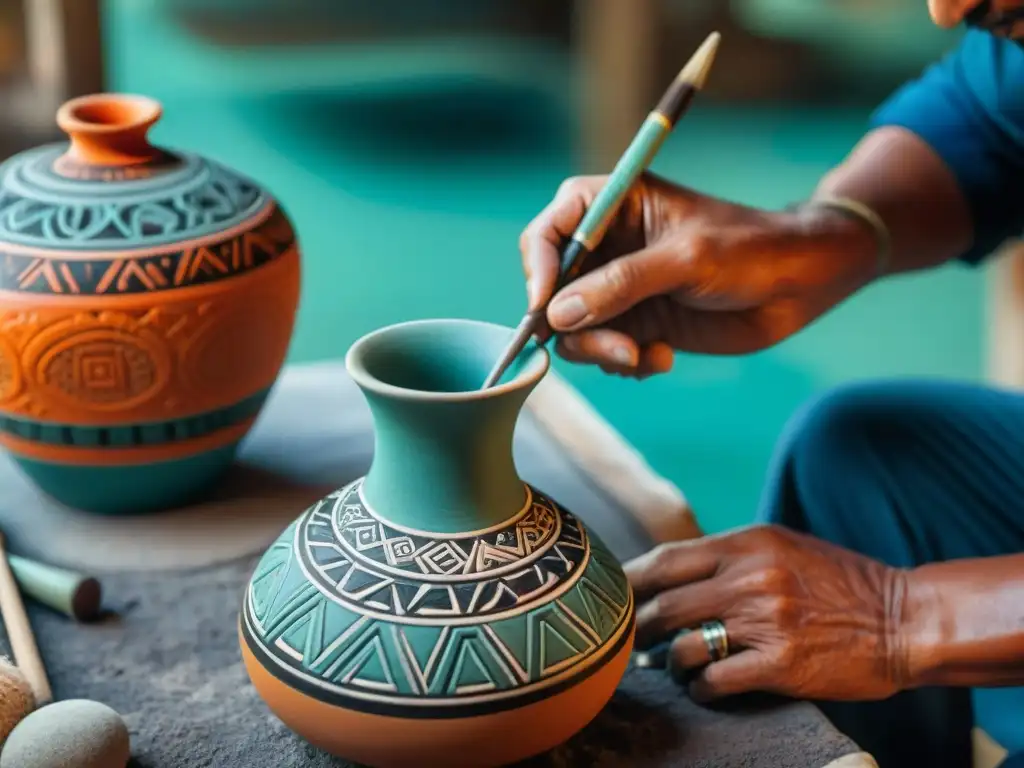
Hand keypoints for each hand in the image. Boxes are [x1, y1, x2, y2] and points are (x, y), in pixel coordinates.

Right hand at [519, 173, 878, 376]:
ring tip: (643, 359)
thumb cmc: (748, 249)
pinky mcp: (636, 322)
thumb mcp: (685, 259)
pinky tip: (662, 360)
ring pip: (574, 329)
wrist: (798, 284)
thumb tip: (558, 315)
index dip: (538, 270)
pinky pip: (602, 351)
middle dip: (575, 326)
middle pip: (552, 290)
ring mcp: (618, 288)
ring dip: (602, 351)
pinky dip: (624, 363)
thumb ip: (621, 284)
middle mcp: (606, 247)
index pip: (547, 232)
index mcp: (612, 206)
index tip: (545, 310)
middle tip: (616, 350)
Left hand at [624, 524, 908, 701]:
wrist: (903, 618)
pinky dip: (700, 688)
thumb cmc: (839, 581)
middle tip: (631, 641)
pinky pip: (716, 681)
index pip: (667, 560)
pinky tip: (704, 689)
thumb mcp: (782, 547)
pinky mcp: (782, 665)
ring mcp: (766, 622)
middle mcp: (751, 578)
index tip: (613, 596)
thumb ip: (729, 556)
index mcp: (748, 544)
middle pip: (666, 605)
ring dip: (669, 661)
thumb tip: (670, 573)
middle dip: (640, 627)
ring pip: (684, 646)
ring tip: (672, 666)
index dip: (631, 581)